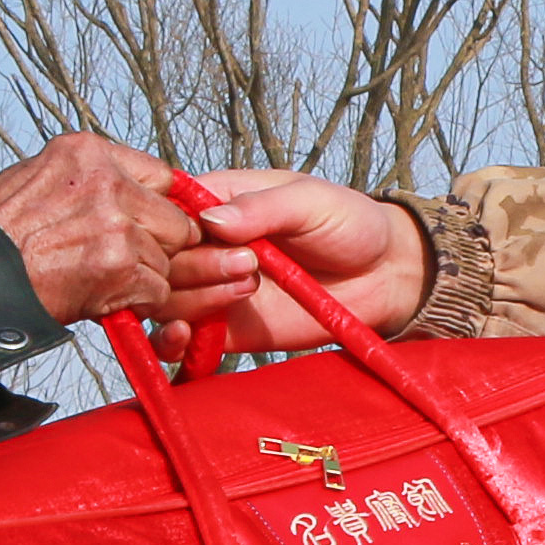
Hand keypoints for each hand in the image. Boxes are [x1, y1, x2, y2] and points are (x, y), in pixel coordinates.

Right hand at [0, 135, 205, 327]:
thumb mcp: (33, 178)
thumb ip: (84, 181)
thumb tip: (122, 193)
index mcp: (86, 153)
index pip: (160, 175)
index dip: (154, 207)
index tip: (145, 225)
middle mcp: (107, 181)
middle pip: (174, 220)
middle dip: (156, 247)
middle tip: (123, 263)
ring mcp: (116, 224)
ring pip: (165, 260)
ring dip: (141, 279)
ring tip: (98, 282)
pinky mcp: (120, 267)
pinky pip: (156, 292)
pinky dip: (134, 305)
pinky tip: (100, 300)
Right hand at [177, 169, 431, 342]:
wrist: (383, 276)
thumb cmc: (349, 223)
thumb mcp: (310, 200)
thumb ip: (262, 207)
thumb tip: (211, 219)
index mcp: (217, 201)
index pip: (165, 211)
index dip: (171, 227)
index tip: (206, 235)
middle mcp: (205, 246)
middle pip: (161, 260)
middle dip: (194, 267)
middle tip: (248, 267)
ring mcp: (212, 289)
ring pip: (165, 300)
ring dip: (194, 300)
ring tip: (246, 290)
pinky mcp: (225, 330)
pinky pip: (180, 342)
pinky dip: (172, 344)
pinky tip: (186, 337)